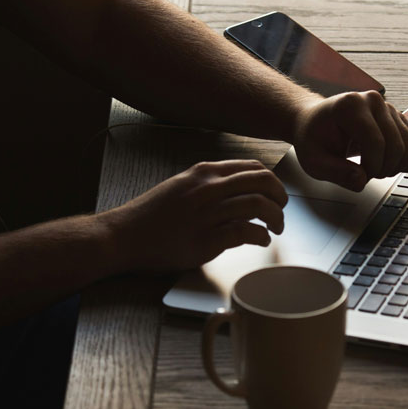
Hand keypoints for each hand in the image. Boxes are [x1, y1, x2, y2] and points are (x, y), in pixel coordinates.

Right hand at [101, 160, 287, 272]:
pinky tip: (262, 240)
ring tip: (276, 228)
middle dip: (280, 195)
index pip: (252, 167)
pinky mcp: (207, 239)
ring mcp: (208, 212)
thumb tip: (238, 188)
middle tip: (282, 209)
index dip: (271, 180)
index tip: (275, 193)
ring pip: (259, 205)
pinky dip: (261, 236)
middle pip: (262, 182)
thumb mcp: (181, 186)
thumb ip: (209, 184)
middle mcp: (208, 188)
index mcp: (204, 172)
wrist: (125, 235)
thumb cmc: (152, 215)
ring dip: (276, 218)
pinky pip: (246, 232)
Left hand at [292, 91, 407, 190]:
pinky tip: (389, 165)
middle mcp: (373, 101)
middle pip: (396, 145)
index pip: (375, 142)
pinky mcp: (398, 118)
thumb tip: (360, 181)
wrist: (316, 122)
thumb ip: (336, 172)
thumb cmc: (313, 139)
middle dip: (383, 169)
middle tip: (366, 175)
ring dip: (396, 166)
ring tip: (375, 170)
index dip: (371, 167)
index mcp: (350, 106)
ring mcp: (388, 108)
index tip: (360, 177)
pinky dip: (407, 161)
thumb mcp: (314, 161)